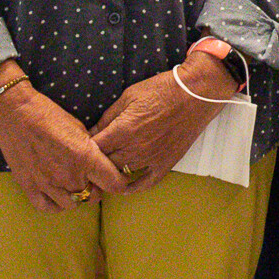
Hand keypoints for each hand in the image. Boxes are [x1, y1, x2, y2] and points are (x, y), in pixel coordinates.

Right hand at [0, 75, 127, 213]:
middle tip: (89, 177)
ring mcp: (48, 184)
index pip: (115, 184)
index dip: (119, 183)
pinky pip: (49, 208)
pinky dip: (55, 203)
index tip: (116, 179)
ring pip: (72, 204)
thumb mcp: (80, 128)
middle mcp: (69, 175)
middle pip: (93, 196)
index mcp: (86, 157)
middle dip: (95, 188)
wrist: (14, 114)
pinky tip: (56, 192)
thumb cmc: (48, 116)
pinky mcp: (30, 187)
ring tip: (71, 183)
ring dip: (75, 196)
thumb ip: (93, 151)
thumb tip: (101, 164)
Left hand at [89, 60, 230, 193]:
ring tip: (105, 167)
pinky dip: (132, 187)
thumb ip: (108, 116)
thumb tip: (93, 132)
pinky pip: (145, 183)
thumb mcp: (129, 96)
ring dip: (112, 171)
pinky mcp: (165, 164)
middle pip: (105, 164)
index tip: (83, 145)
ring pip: (121, 174)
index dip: (85, 147)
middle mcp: (135, 149)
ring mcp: (151, 159)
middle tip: (92, 156)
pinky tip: (124, 186)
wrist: (196, 95)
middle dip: (96, 160)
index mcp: (123, 130)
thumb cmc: (162, 90)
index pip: (93, 148)